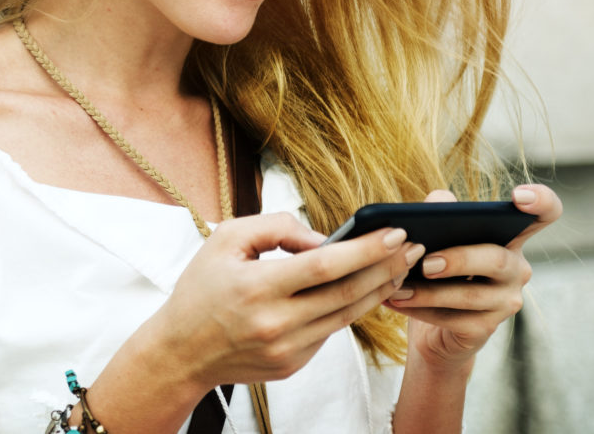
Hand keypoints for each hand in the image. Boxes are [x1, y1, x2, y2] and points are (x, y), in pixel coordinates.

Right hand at [134, 212, 422, 389]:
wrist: (180, 352)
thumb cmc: (202, 288)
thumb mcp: (226, 240)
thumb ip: (276, 227)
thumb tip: (324, 237)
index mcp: (256, 288)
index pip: (325, 266)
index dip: (365, 249)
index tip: (395, 232)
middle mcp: (275, 324)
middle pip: (346, 293)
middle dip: (386, 267)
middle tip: (413, 246)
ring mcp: (286, 350)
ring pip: (346, 316)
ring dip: (379, 289)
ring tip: (400, 265)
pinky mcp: (292, 365)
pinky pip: (330, 332)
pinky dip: (351, 309)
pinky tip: (367, 289)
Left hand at [384, 185, 561, 369]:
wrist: (433, 330)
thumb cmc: (437, 273)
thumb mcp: (436, 237)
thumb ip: (440, 212)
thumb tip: (437, 202)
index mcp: (509, 237)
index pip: (544, 213)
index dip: (541, 201)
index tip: (518, 197)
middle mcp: (517, 268)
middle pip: (497, 258)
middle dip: (459, 259)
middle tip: (426, 263)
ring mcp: (507, 301)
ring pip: (471, 295)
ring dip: (429, 292)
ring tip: (397, 287)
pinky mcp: (486, 329)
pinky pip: (454, 319)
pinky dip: (420, 309)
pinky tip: (394, 300)